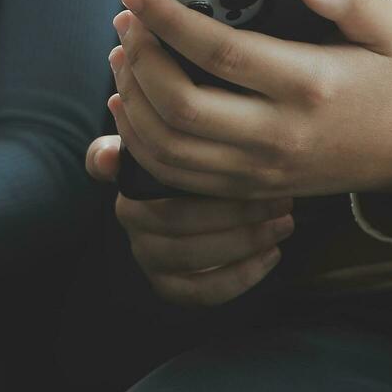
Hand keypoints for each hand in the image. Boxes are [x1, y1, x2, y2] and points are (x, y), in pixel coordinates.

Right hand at [88, 135, 293, 304]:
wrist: (232, 213)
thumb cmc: (217, 167)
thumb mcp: (202, 139)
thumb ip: (174, 120)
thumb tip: (117, 99)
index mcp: (130, 177)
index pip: (107, 165)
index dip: (107, 158)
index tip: (118, 152)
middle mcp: (130, 216)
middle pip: (169, 216)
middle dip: (231, 208)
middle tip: (279, 195)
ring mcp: (147, 252)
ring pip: (187, 254)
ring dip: (242, 239)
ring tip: (284, 221)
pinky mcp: (169, 284)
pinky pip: (198, 291)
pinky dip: (239, 276)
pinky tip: (271, 254)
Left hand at [108, 0, 391, 199]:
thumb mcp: (389, 27)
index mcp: (310, 84)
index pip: (220, 52)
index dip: (168, 20)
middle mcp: (279, 133)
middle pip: (180, 104)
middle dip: (140, 59)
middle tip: (126, 24)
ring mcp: (258, 167)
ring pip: (166, 144)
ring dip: (130, 98)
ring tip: (123, 57)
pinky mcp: (244, 187)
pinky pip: (173, 174)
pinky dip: (138, 139)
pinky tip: (130, 102)